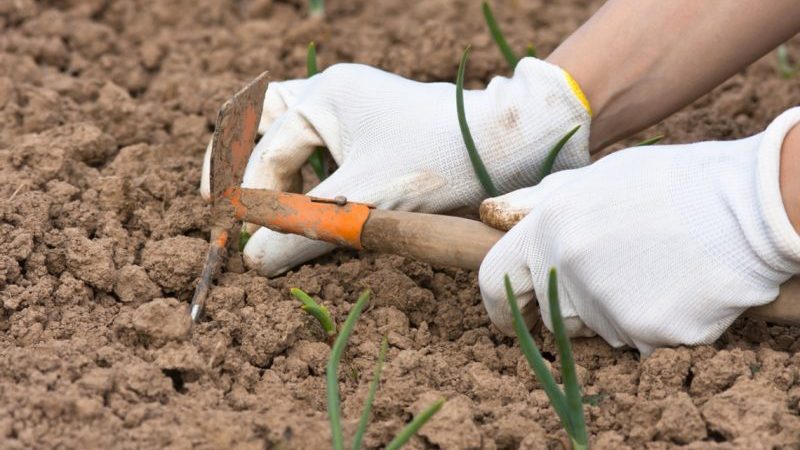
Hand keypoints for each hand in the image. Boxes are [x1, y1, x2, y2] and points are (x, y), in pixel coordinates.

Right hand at [202, 60, 590, 275]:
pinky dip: (303, 174)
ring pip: (290, 133)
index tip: (235, 238)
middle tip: (218, 205)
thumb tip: (253, 263)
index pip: (266, 150)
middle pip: (262, 122)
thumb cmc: (438, 162)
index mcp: (324, 96)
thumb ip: (304, 231)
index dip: (247, 197)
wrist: (507, 146)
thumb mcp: (364, 202)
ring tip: (252, 206)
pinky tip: (302, 202)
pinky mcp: (373, 130)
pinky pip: (321, 147)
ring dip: (269, 169)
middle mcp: (334, 93)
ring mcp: (354, 108)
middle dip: (238, 163)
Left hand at [478, 108, 799, 354]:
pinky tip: (680, 288)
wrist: (750, 205)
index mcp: (549, 227)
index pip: (493, 279)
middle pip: (550, 312)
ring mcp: (606, 305)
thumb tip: (490, 216)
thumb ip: (538, 203)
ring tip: (656, 269)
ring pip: (595, 328)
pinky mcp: (646, 334)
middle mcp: (567, 268)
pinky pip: (636, 341)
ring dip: (616, 311)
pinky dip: (654, 324)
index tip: (507, 314)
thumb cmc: (671, 183)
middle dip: (570, 306)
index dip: (497, 302)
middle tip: (615, 276)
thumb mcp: (597, 178)